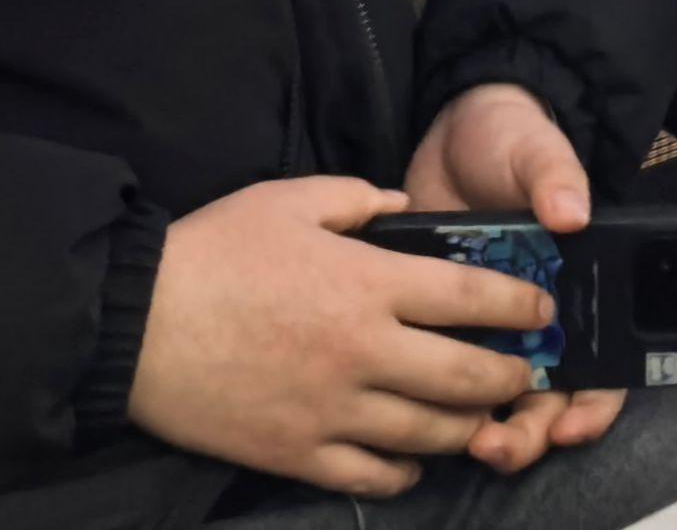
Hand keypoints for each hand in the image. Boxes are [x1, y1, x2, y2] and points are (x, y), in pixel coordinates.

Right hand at [127, 176, 555, 497]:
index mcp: (370, 283)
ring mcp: (332, 409)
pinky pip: (370, 476)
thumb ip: (358, 199)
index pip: (473, 297)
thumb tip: (401, 204)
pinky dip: (403, 473)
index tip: (542, 312)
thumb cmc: (214, 251)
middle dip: (511, 377)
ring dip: (469, 428)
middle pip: (466, 376)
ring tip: (486, 419)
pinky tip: (414, 463)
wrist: (134, 323)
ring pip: (428, 433)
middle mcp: (364, 350)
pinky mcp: (296, 452)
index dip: (520, 306)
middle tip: (528, 374)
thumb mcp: (291, 199)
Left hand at [405, 84, 623, 473]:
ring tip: (469, 444)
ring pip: (496, 401)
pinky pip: (444, 376)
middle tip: (500, 444)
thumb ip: (557, 176)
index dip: (593, 403)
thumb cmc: (510, 140)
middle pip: (548, 399)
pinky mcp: (439, 323)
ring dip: (489, 432)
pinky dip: (439, 403)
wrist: (452, 131)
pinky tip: (421, 413)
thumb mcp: (537, 149)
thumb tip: (574, 213)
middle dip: (530, 433)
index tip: (569, 423)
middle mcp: (539, 318)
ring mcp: (489, 326)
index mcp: (579, 284)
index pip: (601, 362)